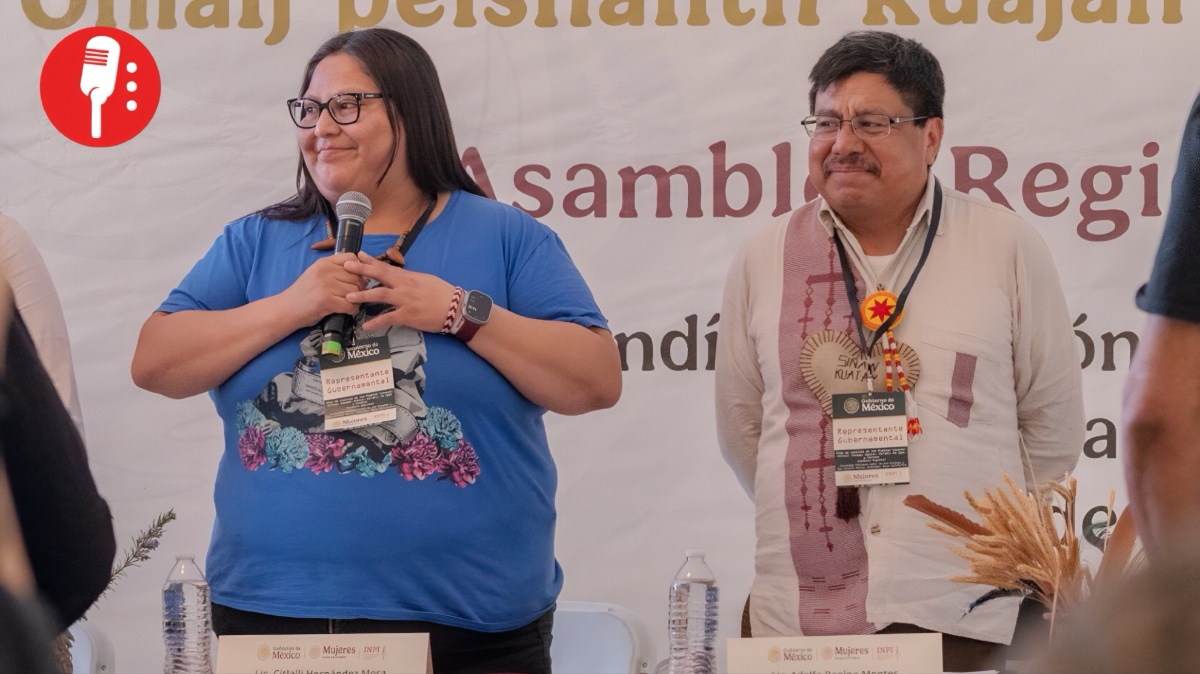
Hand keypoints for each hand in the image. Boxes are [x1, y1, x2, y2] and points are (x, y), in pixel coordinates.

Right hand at [277, 252, 363, 326]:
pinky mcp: (326, 301)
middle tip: (352, 296)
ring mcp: (326, 286)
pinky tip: (346, 311)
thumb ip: (335, 270)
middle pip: (356, 277)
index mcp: (324, 262)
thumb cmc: (304, 293)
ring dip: (355, 301)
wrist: (286, 309)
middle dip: (358, 288)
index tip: (356, 279)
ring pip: (355, 292)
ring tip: (347, 304)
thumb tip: (362, 274)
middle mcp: (325, 271)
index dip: (359, 269)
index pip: (351, 258)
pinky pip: (350, 305)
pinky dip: (352, 310)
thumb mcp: (317, 274)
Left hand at [344, 252, 458, 332]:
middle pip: (380, 275)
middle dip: (362, 270)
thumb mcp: (425, 280)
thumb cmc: (442, 293)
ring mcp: (405, 300)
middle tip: (346, 266)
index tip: (358, 255)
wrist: (455, 308)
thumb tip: (397, 277)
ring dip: (363, 295)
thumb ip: (409, 279)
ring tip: (349, 296)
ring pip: (380, 295)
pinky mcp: (408, 316)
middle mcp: (404, 286)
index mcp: (408, 277)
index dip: (371, 261)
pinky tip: (366, 326)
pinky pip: (389, 318)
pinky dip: (377, 322)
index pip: (386, 267)